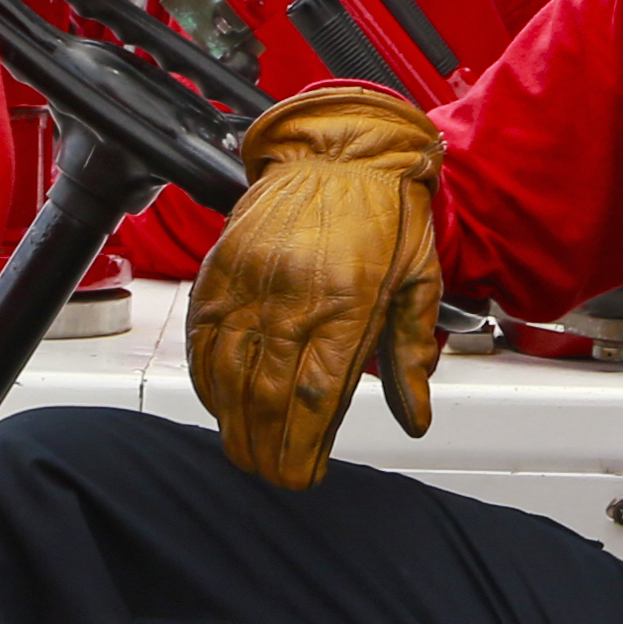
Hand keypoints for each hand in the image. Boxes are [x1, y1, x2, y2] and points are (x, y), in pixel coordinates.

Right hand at [183, 87, 440, 491]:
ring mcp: (250, 282)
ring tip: (247, 451)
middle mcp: (292, 296)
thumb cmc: (384, 212)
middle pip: (265, 396)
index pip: (312, 396)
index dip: (300, 447)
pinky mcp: (221, 269)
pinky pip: (203, 338)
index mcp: (347, 302)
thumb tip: (414, 416)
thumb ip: (412, 353)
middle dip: (266, 450)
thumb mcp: (419, 280)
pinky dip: (207, 378)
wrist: (341, 148)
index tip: (304, 475)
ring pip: (228, 373)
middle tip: (275, 475)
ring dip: (234, 424)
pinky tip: (219, 402)